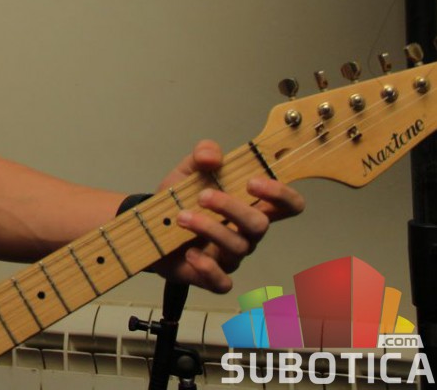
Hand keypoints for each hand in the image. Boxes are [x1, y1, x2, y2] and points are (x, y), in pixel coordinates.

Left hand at [151, 140, 304, 292]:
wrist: (149, 226)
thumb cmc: (180, 199)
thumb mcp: (188, 169)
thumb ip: (203, 154)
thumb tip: (212, 157)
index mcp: (249, 205)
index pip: (288, 205)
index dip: (281, 194)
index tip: (252, 182)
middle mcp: (244, 232)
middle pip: (259, 225)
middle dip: (231, 208)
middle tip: (202, 196)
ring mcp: (230, 256)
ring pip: (237, 248)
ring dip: (208, 228)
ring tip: (181, 217)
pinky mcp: (210, 276)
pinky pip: (222, 283)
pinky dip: (207, 268)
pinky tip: (189, 253)